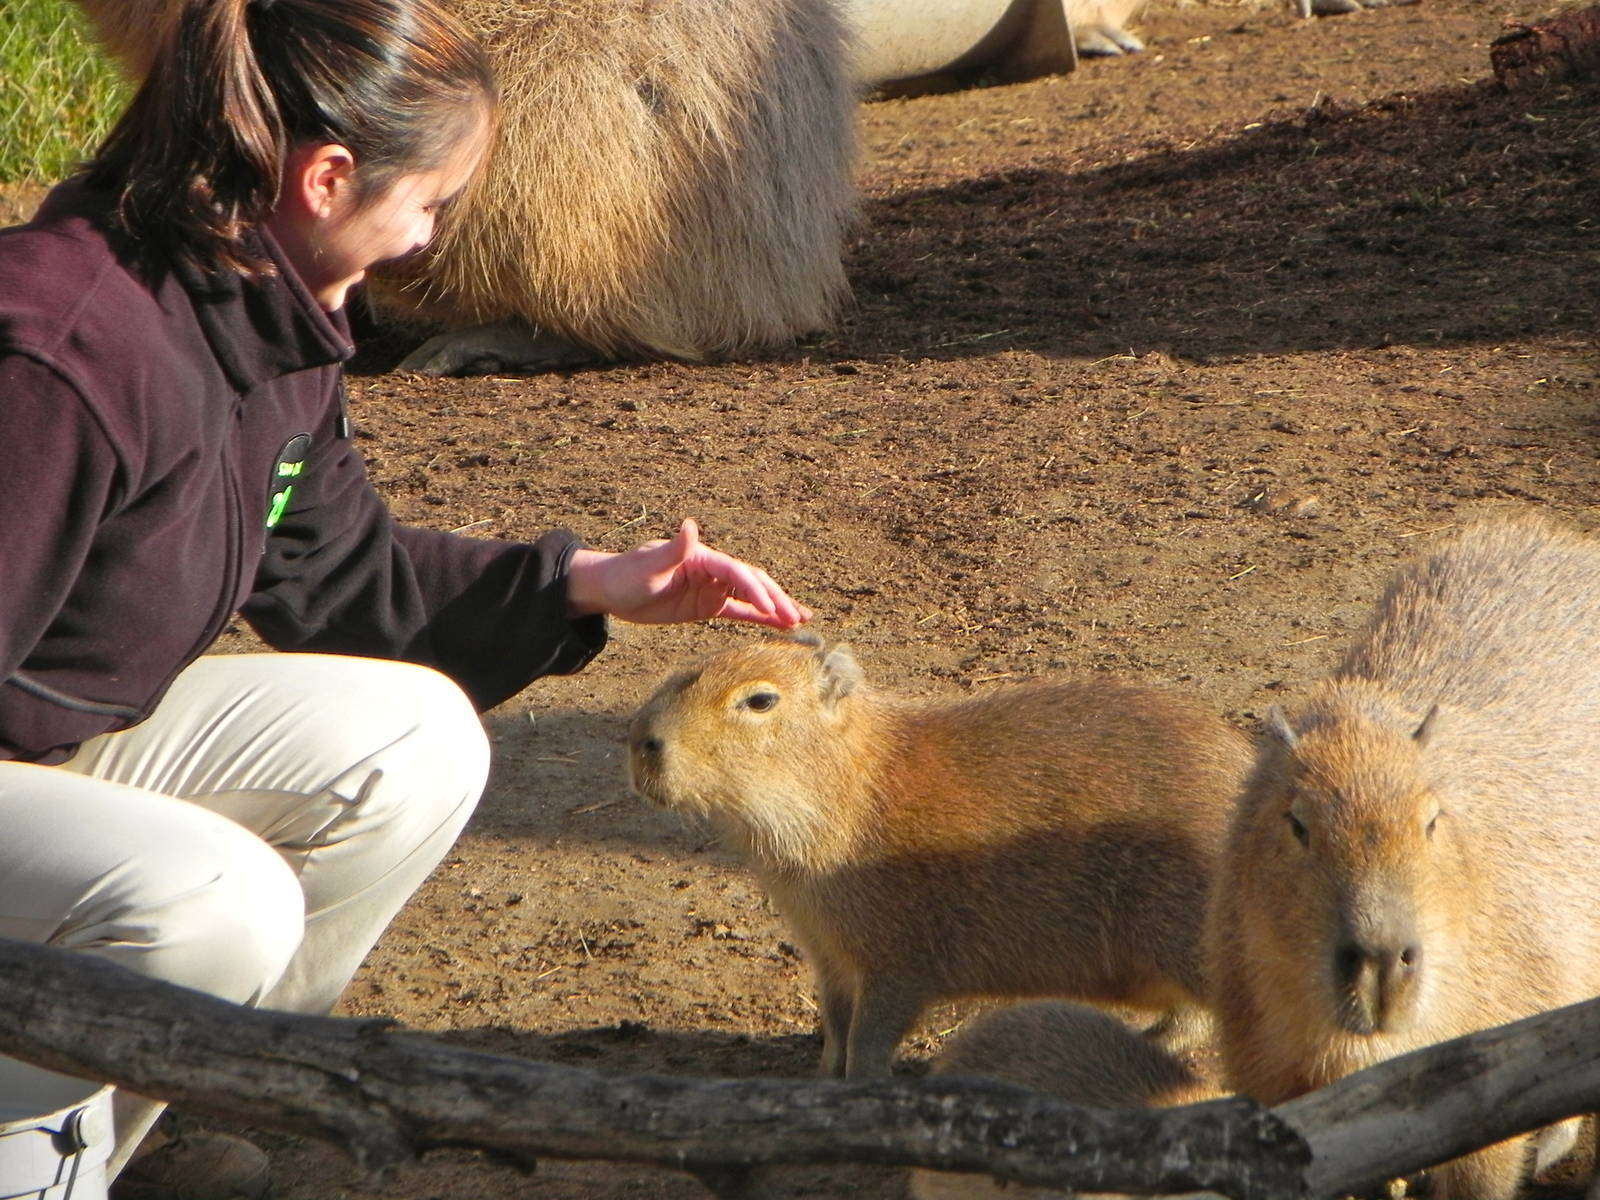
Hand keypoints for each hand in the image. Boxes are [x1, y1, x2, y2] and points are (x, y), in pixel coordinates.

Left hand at [565, 518, 810, 629]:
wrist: (611, 589)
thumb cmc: (626, 574)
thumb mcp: (647, 565)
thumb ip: (673, 549)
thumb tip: (690, 525)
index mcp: (702, 558)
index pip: (735, 572)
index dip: (755, 589)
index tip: (771, 608)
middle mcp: (712, 571)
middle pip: (752, 583)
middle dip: (776, 599)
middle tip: (797, 617)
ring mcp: (712, 588)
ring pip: (752, 597)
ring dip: (775, 608)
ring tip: (800, 620)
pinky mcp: (708, 605)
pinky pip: (739, 612)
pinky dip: (759, 618)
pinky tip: (779, 625)